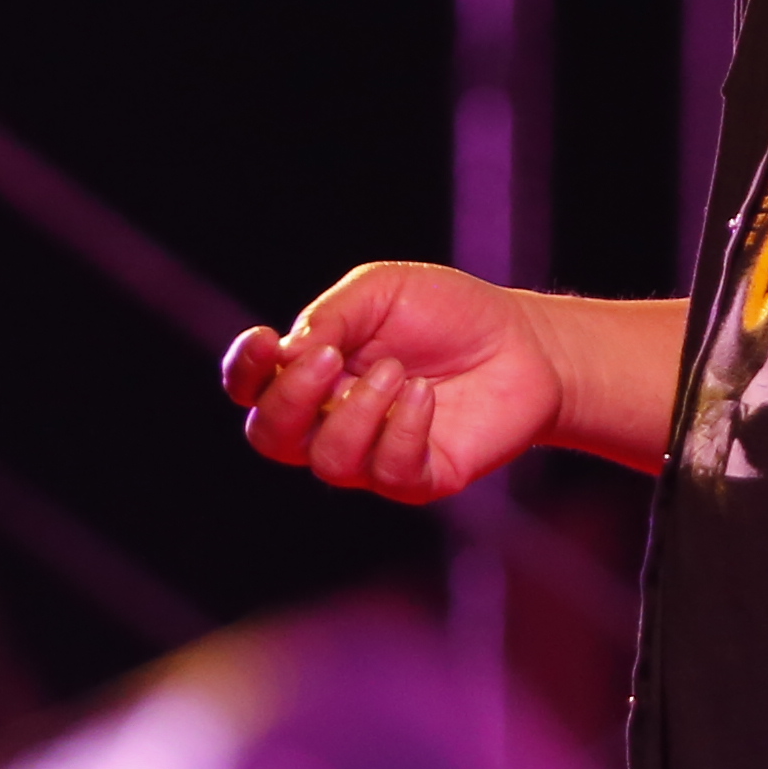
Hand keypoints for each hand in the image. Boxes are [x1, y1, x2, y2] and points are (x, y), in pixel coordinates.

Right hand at [220, 261, 568, 504]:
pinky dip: (401, 430)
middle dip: (289, 398)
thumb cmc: (447, 312)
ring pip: (328, 460)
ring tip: (397, 371)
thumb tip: (287, 354)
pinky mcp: (419, 477)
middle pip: (270, 436)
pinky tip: (424, 393)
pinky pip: (388, 473)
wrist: (524, 340)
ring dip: (355, 412)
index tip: (266, 340)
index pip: (250, 388)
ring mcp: (373, 455)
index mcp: (312, 373)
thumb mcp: (382, 291)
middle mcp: (330, 419)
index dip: (243, 371)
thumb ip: (331, 318)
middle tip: (330, 358)